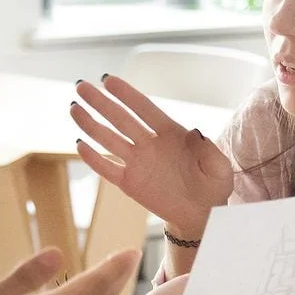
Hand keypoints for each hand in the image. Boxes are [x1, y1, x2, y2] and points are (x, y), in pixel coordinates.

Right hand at [70, 74, 233, 237]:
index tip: (108, 80)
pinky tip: (79, 145)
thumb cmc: (214, 187)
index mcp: (171, 133)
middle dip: (101, 103)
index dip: (126, 94)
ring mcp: (138, 162)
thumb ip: (209, 150)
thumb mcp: (220, 168)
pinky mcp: (130, 183)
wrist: (203, 215)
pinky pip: (108, 169)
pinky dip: (94, 159)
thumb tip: (195, 132)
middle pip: (121, 119)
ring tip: (74, 107)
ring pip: (109, 139)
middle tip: (81, 86)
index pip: (144, 109)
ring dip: (91, 124)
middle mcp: (150, 143)